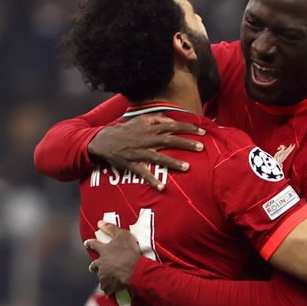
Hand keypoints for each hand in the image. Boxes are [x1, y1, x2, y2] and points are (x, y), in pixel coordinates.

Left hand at [85, 221, 142, 293]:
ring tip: (106, 279)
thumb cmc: (129, 251)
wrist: (134, 270)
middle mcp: (101, 264)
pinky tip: (110, 290)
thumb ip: (111, 228)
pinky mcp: (109, 286)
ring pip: (100, 277)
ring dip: (102, 277)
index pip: (94, 245)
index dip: (90, 243)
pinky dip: (108, 288)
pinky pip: (106, 288)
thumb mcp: (122, 235)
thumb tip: (99, 222)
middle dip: (93, 266)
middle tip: (93, 267)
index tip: (86, 243)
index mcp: (103, 251)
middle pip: (94, 265)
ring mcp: (104, 276)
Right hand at [88, 113, 204, 189]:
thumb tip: (171, 119)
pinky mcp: (132, 164)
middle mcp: (146, 139)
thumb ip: (157, 118)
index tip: (202, 131)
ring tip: (187, 167)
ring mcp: (139, 152)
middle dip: (186, 143)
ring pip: (158, 157)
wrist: (104, 141)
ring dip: (173, 162)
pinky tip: (161, 187)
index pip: (172, 125)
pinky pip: (143, 172)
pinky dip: (151, 180)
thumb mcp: (141, 119)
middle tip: (201, 147)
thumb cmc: (126, 130)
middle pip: (169, 140)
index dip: (188, 128)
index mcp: (150, 127)